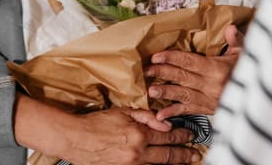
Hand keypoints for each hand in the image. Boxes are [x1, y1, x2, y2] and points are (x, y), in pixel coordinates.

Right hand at [65, 108, 198, 164]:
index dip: (182, 135)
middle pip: (169, 154)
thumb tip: (164, 121)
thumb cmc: (95, 123)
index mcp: (138, 133)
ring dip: (176, 163)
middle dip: (185, 153)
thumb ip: (144, 115)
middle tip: (195, 153)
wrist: (76, 139)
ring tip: (186, 162)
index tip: (190, 134)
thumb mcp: (120, 111)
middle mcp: (139, 151)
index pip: (168, 135)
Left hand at [147, 24, 244, 119]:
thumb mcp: (245, 54)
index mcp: (218, 69)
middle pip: (183, 78)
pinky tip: (160, 115)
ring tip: (150, 92)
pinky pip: (189, 111)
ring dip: (166, 94)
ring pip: (184, 95)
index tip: (155, 56)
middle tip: (145, 70)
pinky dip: (174, 113)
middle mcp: (212, 86)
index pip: (190, 62)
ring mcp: (210, 100)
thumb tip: (230, 28)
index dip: (172, 58)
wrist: (263, 97)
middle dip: (162, 73)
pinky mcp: (209, 110)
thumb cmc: (249, 71)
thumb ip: (236, 40)